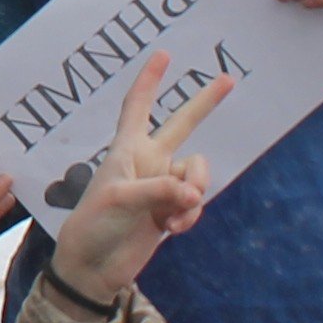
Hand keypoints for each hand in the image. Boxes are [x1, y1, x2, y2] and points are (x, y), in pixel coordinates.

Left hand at [47, 51, 227, 302]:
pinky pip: (196, 202)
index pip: (138, 107)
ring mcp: (162, 185)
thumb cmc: (93, 226)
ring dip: (193, 194)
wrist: (94, 268)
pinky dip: (189, 215)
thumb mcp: (119, 200)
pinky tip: (172, 229)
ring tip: (172, 216)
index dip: (149, 80)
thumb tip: (193, 193)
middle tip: (229, 79)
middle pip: (182, 124)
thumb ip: (159, 190)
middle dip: (205, 102)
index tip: (162, 54)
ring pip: (198, 173)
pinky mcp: (172, 210)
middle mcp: (147, 161)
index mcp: (126, 149)